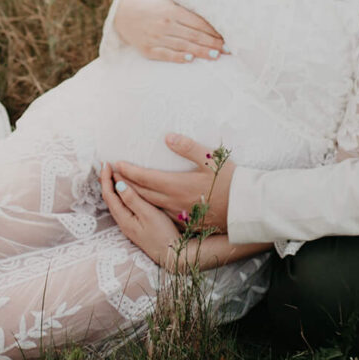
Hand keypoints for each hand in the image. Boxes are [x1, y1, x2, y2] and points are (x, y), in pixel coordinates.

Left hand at [100, 160, 185, 268]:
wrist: (170, 255)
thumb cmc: (162, 234)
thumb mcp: (148, 214)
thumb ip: (133, 199)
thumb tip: (119, 184)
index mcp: (124, 218)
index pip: (109, 194)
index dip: (106, 178)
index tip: (107, 163)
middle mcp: (122, 222)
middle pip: (109, 198)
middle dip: (106, 181)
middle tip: (107, 166)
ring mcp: (128, 225)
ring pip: (115, 202)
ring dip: (112, 187)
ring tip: (114, 174)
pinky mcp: (134, 226)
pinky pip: (122, 206)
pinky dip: (120, 195)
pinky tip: (126, 190)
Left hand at [106, 133, 233, 235]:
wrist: (245, 208)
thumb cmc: (230, 181)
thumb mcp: (210, 159)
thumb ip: (187, 147)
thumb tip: (167, 137)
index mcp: (176, 184)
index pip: (145, 177)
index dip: (129, 170)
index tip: (117, 163)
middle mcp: (173, 201)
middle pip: (142, 193)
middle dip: (126, 183)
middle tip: (113, 175)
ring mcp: (179, 214)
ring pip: (150, 205)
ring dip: (135, 196)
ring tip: (125, 188)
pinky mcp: (187, 222)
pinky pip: (162, 215)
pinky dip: (150, 208)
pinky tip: (148, 206)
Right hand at [114, 0, 226, 63]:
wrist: (126, 14)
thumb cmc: (156, 10)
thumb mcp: (170, 5)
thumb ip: (188, 14)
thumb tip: (214, 24)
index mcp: (172, 11)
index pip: (198, 23)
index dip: (213, 31)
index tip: (227, 38)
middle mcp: (165, 24)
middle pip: (193, 35)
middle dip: (212, 43)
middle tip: (227, 49)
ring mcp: (156, 38)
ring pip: (182, 46)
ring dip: (200, 51)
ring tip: (215, 55)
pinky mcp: (148, 50)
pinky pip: (165, 54)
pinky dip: (178, 57)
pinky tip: (190, 59)